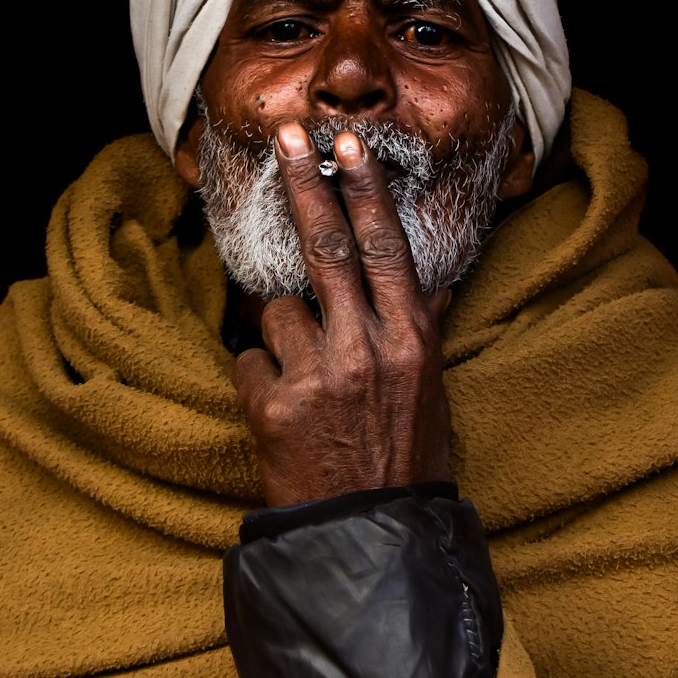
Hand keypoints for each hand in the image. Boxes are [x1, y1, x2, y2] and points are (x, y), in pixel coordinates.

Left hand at [233, 122, 452, 506]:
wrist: (369, 540)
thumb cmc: (404, 461)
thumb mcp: (429, 391)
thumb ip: (422, 328)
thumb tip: (430, 279)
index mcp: (410, 342)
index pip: (386, 250)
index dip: (364, 192)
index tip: (347, 146)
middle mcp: (367, 349)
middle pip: (327, 249)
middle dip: (305, 186)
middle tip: (288, 137)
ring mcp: (318, 376)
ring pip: (276, 309)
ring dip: (279, 328)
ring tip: (301, 371)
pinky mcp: (273, 407)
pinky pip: (247, 359)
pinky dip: (257, 373)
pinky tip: (278, 404)